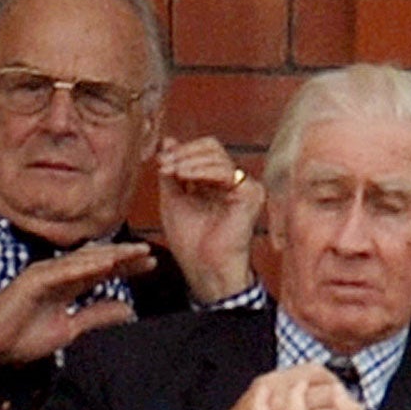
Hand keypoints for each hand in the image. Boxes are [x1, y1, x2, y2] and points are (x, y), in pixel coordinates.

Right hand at [0, 243, 153, 374]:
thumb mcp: (70, 330)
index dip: (125, 267)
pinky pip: (63, 271)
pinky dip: (84, 267)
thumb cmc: (20, 338)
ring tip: (133, 254)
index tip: (150, 265)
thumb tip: (127, 310)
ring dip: (108, 257)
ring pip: (82, 262)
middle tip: (149, 252)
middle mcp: (57, 275)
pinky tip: (103, 264)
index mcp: (66, 287)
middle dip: (123, 257)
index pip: (101, 273)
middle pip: (96, 261)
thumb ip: (96, 316)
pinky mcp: (33, 280)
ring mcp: (45, 275)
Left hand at [158, 136, 262, 301]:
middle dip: (184, 153)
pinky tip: (184, 177)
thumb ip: (172, 172)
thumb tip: (168, 140)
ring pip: (217, 156)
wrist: (204, 269)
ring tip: (170, 171)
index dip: (181, 151)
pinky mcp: (251, 194)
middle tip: (164, 164)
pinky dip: (201, 171)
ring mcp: (244, 186)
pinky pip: (226, 172)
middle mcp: (233, 181)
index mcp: (216, 181)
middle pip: (211, 148)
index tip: (160, 161)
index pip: (203, 151)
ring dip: (189, 161)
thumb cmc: (190, 242)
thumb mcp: (172, 200)